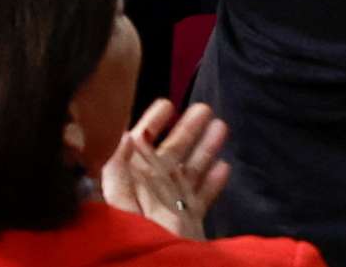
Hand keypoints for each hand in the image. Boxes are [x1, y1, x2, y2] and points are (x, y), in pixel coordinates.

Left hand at [98, 99, 230, 240]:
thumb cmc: (139, 241)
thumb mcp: (123, 206)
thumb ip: (120, 172)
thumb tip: (126, 135)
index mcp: (135, 182)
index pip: (142, 144)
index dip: (152, 123)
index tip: (167, 103)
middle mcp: (155, 191)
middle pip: (173, 153)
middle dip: (187, 130)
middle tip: (205, 107)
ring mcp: (174, 207)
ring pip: (191, 171)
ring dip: (206, 148)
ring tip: (221, 126)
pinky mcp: (190, 224)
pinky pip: (203, 198)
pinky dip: (213, 182)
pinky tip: (225, 166)